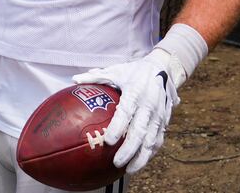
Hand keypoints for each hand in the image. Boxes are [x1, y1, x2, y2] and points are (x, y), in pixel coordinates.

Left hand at [73, 49, 179, 173]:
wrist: (163, 68)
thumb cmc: (134, 71)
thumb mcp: (116, 71)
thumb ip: (96, 77)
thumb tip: (74, 80)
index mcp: (135, 92)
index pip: (126, 112)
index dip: (118, 127)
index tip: (108, 141)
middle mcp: (149, 105)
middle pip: (140, 131)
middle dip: (129, 149)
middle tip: (117, 162)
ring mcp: (159, 115)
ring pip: (151, 140)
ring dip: (141, 157)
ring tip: (129, 170)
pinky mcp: (165, 121)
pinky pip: (158, 140)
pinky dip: (150, 153)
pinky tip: (139, 163)